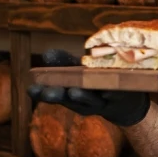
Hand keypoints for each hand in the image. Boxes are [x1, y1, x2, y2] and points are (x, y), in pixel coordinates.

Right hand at [26, 49, 150, 126]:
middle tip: (48, 92)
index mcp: (69, 95)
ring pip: (91, 100)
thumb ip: (64, 63)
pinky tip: (108, 89)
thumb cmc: (95, 82)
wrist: (125, 102)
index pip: (53, 94)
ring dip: (83, 97)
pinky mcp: (120, 98)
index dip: (41, 93)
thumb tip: (47, 54)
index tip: (31, 89)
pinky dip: (112, 92)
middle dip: (58, 96)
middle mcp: (83, 102)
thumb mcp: (78, 71)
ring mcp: (102, 102)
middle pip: (69, 100)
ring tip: (74, 91)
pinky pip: (116, 94)